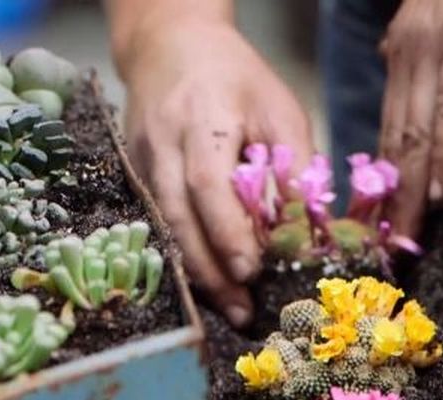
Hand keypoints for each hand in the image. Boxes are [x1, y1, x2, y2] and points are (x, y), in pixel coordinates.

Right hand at [112, 4, 313, 325]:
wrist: (169, 46)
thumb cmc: (237, 79)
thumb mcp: (280, 109)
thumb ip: (294, 164)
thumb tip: (306, 227)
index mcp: (201, 117)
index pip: (207, 184)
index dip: (228, 232)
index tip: (253, 271)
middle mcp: (162, 141)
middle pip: (178, 216)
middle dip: (211, 269)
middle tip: (243, 310)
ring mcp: (142, 159)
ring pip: (164, 227)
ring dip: (197, 272)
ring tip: (230, 308)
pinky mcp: (135, 173)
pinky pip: (160, 223)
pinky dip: (185, 255)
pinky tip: (211, 283)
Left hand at [378, 0, 442, 237]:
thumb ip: (437, 58)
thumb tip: (425, 94)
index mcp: (404, 49)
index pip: (390, 128)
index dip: (386, 180)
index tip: (383, 225)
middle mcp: (408, 49)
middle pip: (396, 138)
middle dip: (392, 199)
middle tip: (391, 248)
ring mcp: (434, 42)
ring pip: (416, 129)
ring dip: (410, 190)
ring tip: (408, 235)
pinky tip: (441, 191)